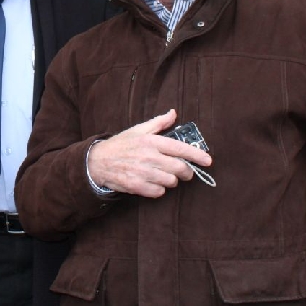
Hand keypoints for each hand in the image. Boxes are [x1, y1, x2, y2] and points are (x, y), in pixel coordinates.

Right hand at [87, 109, 212, 197]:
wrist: (98, 161)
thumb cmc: (120, 145)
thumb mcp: (138, 130)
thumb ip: (158, 123)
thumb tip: (173, 113)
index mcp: (151, 141)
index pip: (180, 149)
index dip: (197, 155)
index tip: (208, 160)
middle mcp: (149, 157)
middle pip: (179, 168)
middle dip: (187, 172)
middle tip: (185, 172)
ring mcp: (143, 172)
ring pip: (171, 182)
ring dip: (171, 180)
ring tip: (163, 175)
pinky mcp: (137, 186)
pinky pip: (159, 192)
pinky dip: (159, 189)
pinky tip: (152, 182)